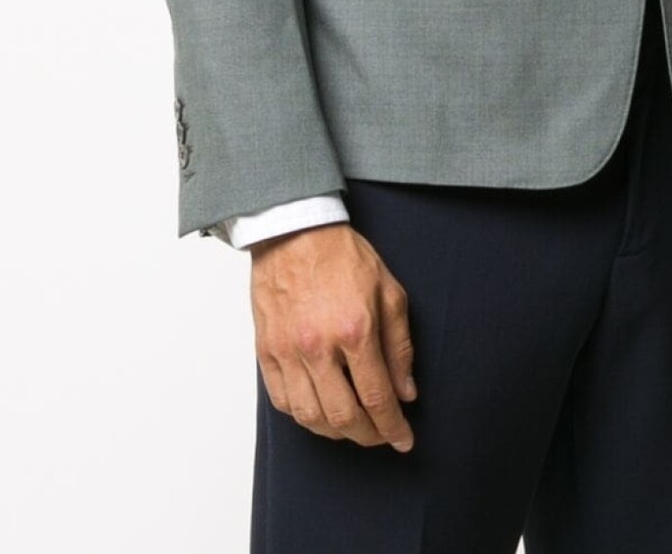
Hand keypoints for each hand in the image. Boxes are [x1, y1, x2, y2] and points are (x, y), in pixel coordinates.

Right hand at [250, 222, 417, 450]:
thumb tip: (405, 392)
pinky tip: (319, 411)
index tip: (403, 440)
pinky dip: (303, 416)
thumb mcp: (389, 291)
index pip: (377, 397)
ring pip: (310, 416)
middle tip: (380, 435)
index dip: (392, 426)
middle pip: (343, 416)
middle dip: (367, 435)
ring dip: (335, 431)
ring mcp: (288, 350)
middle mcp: (318, 346)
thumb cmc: (343, 256)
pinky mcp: (266, 350)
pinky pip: (282, 401)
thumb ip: (399, 345)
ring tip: (352, 427)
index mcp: (354, 329)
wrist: (295, 231)